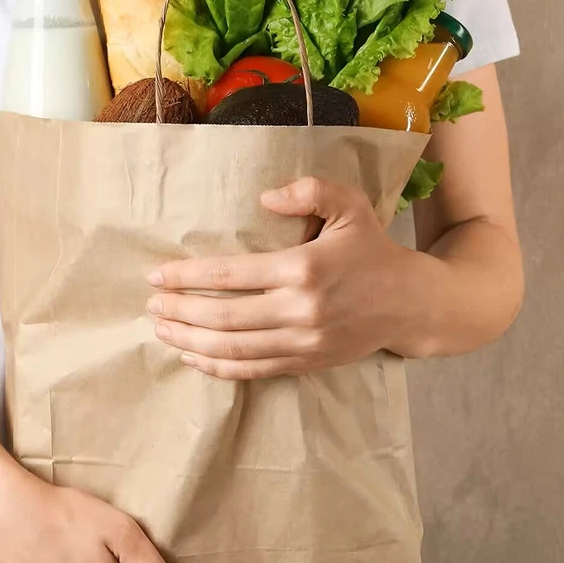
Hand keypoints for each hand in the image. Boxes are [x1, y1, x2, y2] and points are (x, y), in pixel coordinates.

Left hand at [147, 177, 421, 378]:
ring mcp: (303, 343)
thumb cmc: (373, 249)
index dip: (187, 277)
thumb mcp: (351, 205)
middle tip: (150, 306)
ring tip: (161, 331)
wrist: (413, 304)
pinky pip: (253, 371)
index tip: (156, 276)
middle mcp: (300, 310)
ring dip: (190, 342)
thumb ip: (310, 191)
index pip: (230, 274)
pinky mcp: (306, 363)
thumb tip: (264, 197)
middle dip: (179, 312)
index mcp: (303, 268)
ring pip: (233, 350)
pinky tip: (193, 358)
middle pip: (223, 317)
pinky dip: (218, 368)